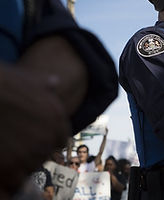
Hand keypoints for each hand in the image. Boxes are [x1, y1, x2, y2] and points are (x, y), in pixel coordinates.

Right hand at [0, 64, 69, 195]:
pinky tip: (3, 167)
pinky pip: (16, 181)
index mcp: (56, 118)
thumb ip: (43, 85)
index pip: (60, 140)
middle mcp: (47, 137)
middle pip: (45, 155)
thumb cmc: (2, 83)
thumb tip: (54, 81)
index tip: (36, 140)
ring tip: (8, 154)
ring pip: (31, 169)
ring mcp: (30, 154)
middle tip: (17, 147)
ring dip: (21, 165)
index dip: (48, 140)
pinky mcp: (9, 168)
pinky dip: (10, 178)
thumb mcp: (27, 79)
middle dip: (34, 152)